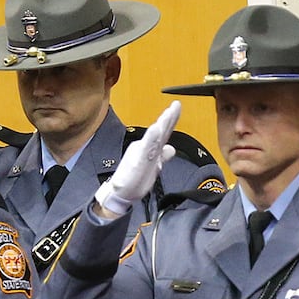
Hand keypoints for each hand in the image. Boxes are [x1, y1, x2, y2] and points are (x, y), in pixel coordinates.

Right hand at [94, 100, 179, 217]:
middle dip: (168, 118)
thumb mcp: (154, 167)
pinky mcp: (137, 162)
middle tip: (176, 105)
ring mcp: (142, 154)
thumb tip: (171, 149)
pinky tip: (155, 130)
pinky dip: (150, 139)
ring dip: (161, 126)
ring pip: (154, 138)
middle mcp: (148, 149)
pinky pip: (145, 149)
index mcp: (153, 150)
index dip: (171, 120)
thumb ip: (162, 156)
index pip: (165, 132)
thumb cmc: (135, 179)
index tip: (177, 106)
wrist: (121, 193)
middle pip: (161, 132)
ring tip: (167, 114)